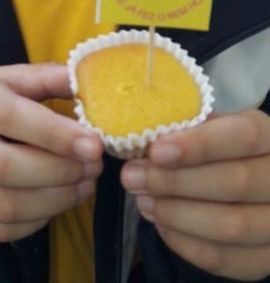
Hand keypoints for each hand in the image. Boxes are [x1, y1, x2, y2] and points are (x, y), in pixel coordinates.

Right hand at [0, 63, 102, 241]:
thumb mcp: (11, 78)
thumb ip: (47, 78)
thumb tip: (87, 81)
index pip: (6, 115)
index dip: (54, 134)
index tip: (94, 144)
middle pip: (2, 166)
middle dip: (58, 171)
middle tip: (94, 167)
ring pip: (3, 205)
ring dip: (54, 201)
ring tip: (85, 185)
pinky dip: (36, 221)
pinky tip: (58, 202)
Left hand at [122, 110, 269, 279]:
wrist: (256, 184)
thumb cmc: (226, 148)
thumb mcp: (217, 128)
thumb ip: (190, 129)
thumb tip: (148, 137)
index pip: (243, 136)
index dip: (198, 145)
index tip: (156, 151)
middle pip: (234, 183)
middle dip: (174, 181)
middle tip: (132, 177)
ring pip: (230, 226)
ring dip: (176, 214)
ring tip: (142, 200)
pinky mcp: (265, 259)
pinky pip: (224, 259)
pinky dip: (184, 243)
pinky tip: (161, 223)